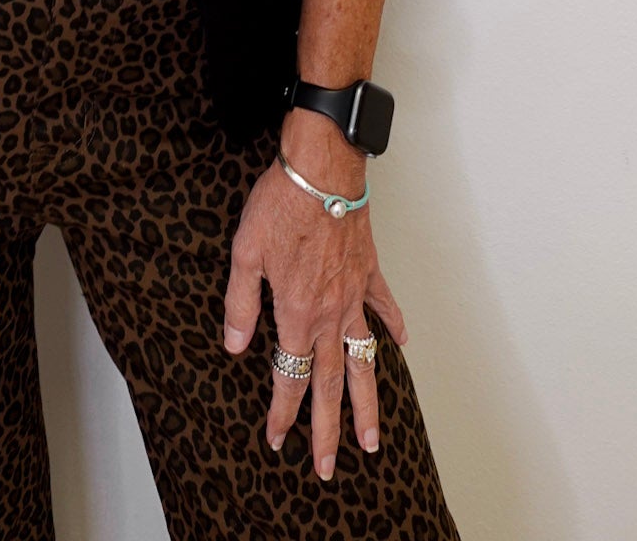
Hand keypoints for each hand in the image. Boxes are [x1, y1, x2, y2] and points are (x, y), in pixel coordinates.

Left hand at [222, 111, 408, 481]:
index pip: (290, 376)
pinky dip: (394, 326)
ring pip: (363, 360)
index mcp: (297, 312)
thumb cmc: (281, 204)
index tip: (276, 439)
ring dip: (368, 402)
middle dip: (328, 430)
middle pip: (330, 383)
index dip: (282, 411)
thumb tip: (234, 344)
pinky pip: (385, 306)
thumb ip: (240, 303)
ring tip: (372, 439)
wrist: (322, 168)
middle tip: (328, 468)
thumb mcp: (244, 252)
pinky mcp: (370, 270)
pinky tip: (402, 345)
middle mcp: (330, 312)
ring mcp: (355, 294)